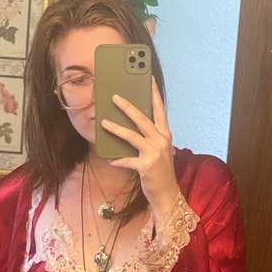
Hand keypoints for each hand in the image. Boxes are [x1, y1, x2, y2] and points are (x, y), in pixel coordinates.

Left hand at [100, 77, 179, 219]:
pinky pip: (127, 160)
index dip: (154, 93)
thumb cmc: (160, 170)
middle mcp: (161, 141)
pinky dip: (117, 160)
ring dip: (116, 128)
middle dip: (128, 107)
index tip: (148, 78)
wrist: (167, 194)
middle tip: (115, 97)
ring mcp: (154, 153)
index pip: (160, 109)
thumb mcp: (158, 150)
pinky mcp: (146, 166)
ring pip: (132, 136)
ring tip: (104, 121)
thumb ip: (148, 136)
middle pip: (143, 119)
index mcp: (165, 134)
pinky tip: (110, 159)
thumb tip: (130, 124)